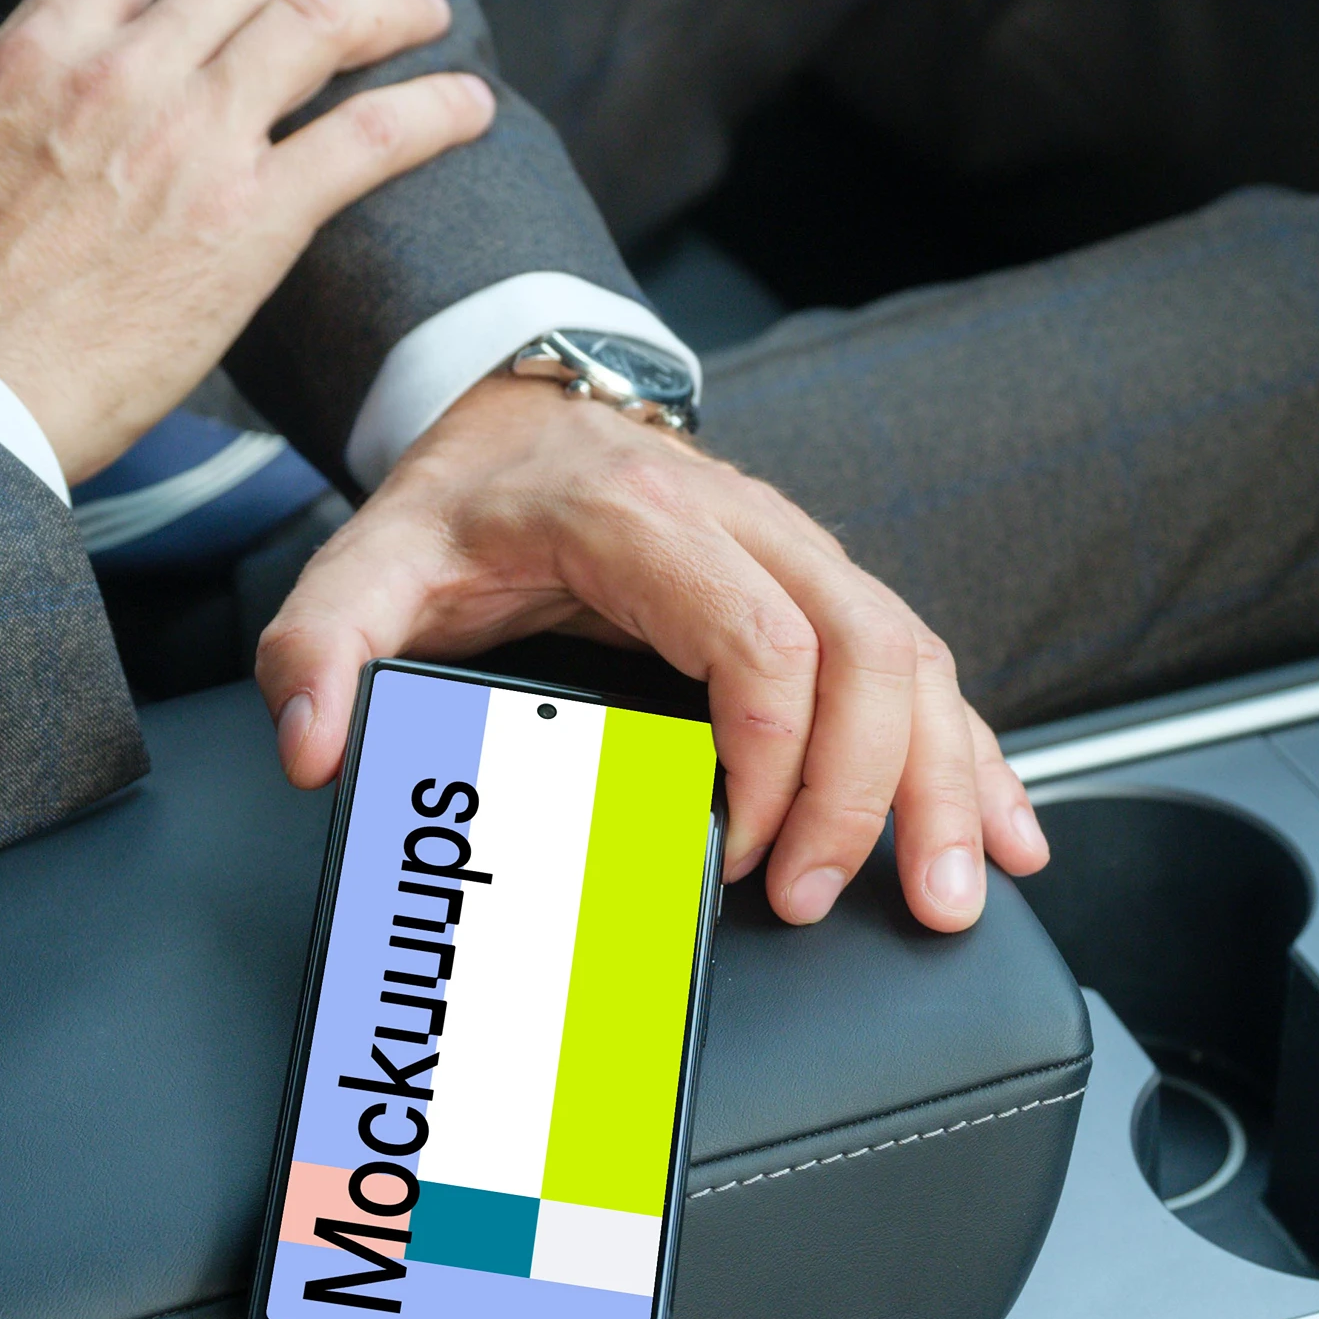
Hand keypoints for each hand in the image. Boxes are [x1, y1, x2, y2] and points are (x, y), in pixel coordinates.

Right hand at [0, 0, 491, 483]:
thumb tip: (6, 150)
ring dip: (390, 5)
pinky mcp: (251, 222)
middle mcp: (121, 73)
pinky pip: (370, 137)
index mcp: (35, 55)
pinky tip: (468, 105)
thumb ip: (0, 134)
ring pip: (320, 23)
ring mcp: (191, 141)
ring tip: (427, 10)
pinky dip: (433, 110)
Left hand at [255, 377, 1051, 932]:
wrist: (514, 416)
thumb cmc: (458, 504)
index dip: (770, 756)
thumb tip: (312, 744)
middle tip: (827, 902)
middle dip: (872, 790)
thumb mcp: (367, 563)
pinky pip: (927, 667)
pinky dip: (974, 752)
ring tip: (952, 894)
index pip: (759, 637)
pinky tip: (1006, 829)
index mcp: (642, 520)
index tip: (739, 852)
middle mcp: (747, 525)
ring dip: (948, 779)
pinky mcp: (827, 592)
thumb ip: (322, 646)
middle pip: (866, 649)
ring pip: (917, 657)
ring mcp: (802, 554)